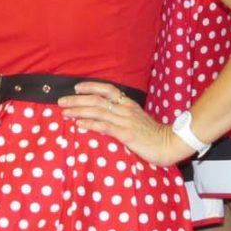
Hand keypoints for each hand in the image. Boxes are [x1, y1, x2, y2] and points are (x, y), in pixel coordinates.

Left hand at [59, 81, 188, 165]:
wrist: (170, 144)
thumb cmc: (153, 135)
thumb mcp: (138, 121)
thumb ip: (123, 117)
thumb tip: (105, 117)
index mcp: (128, 104)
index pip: (108, 89)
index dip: (91, 86)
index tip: (76, 87)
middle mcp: (125, 109)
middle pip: (97, 99)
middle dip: (77, 99)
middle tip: (61, 101)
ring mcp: (125, 120)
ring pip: (97, 111)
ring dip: (78, 110)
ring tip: (64, 112)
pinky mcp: (126, 133)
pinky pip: (104, 126)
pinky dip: (89, 123)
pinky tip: (78, 124)